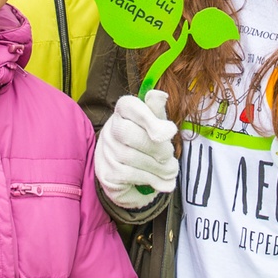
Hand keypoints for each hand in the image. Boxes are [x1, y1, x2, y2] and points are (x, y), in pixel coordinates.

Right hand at [95, 91, 178, 208]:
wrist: (130, 173)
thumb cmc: (147, 141)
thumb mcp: (157, 124)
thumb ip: (158, 111)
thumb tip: (160, 94)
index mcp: (123, 110)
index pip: (130, 106)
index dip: (149, 118)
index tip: (171, 132)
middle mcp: (110, 128)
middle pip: (129, 134)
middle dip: (157, 148)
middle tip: (171, 156)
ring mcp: (106, 151)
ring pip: (131, 157)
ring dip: (158, 167)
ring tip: (171, 171)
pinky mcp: (106, 173)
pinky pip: (129, 174)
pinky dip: (151, 179)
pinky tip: (162, 183)